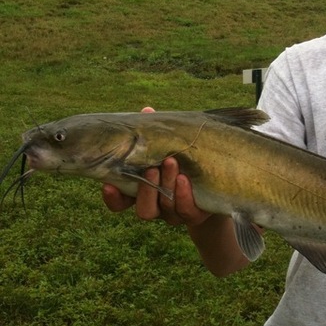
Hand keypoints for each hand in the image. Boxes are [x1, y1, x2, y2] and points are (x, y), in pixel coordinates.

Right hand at [101, 106, 211, 227]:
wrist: (217, 182)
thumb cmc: (184, 158)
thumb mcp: (169, 145)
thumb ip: (155, 134)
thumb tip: (147, 111)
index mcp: (143, 191)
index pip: (120, 202)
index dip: (113, 197)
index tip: (108, 184)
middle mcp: (157, 206)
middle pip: (144, 209)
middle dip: (146, 189)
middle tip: (152, 167)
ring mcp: (176, 213)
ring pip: (165, 209)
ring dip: (166, 186)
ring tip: (171, 162)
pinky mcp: (195, 214)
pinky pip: (187, 212)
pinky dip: (184, 196)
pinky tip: (184, 179)